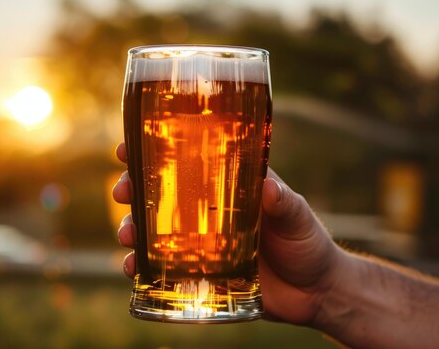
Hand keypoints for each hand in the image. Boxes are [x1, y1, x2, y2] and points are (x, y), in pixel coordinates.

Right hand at [112, 143, 344, 325]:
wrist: (316, 292)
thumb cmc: (309, 244)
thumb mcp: (298, 218)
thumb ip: (284, 203)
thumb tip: (268, 187)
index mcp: (230, 187)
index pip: (189, 161)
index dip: (155, 152)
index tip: (128, 147)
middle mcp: (210, 211)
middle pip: (161, 194)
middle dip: (133, 189)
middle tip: (122, 192)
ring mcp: (201, 242)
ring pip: (155, 230)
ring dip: (132, 229)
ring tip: (127, 236)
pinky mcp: (200, 273)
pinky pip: (163, 268)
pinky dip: (142, 267)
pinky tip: (132, 268)